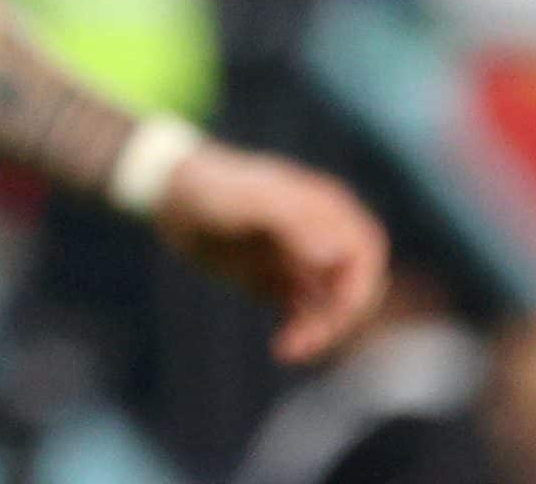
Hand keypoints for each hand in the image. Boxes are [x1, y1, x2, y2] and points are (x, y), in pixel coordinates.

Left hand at [149, 138, 389, 361]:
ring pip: (330, 304)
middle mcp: (317, 234)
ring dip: (319, 331)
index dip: (361, 284)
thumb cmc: (212, 187)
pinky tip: (282, 345)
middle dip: (338, 317)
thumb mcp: (251, 200)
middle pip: (353, 285)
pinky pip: (304, 312)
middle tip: (303, 340)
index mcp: (323, 208)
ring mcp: (297, 258)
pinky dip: (301, 331)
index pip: (365, 252)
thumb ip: (294, 223)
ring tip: (286, 348)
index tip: (337, 313)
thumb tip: (331, 255)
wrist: (170, 195)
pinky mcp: (276, 279)